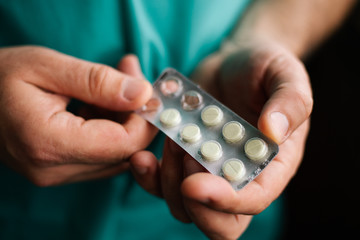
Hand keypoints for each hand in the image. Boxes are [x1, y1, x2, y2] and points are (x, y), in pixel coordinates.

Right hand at [0, 46, 156, 185]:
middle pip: (124, 151)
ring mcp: (56, 174)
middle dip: (136, 113)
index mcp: (49, 143)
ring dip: (124, 118)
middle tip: (130, 74)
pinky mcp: (59, 170)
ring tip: (113, 82)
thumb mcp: (47, 67)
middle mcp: (54, 169)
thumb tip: (143, 94)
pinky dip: (109, 127)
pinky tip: (99, 102)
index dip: (143, 117)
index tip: (145, 88)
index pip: (123, 143)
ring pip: (116, 154)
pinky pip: (101, 154)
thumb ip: (98, 82)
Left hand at [130, 39, 312, 238]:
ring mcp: (209, 171)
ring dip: (170, 181)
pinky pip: (162, 184)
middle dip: (194, 201)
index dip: (225, 202)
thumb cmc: (266, 67)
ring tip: (171, 139)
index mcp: (271, 166)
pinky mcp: (183, 160)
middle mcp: (240, 176)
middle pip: (218, 222)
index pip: (253, 201)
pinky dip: (149, 177)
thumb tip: (274, 132)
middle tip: (185, 155)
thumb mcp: (286, 75)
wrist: (236, 59)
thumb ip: (290, 102)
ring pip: (184, 207)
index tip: (195, 183)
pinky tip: (142, 156)